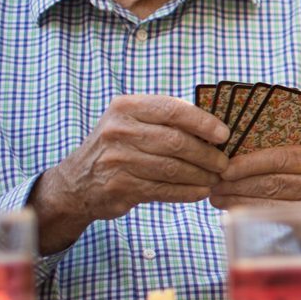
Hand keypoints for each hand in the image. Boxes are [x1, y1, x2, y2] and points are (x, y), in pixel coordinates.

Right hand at [33, 96, 229, 251]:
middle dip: (207, 154)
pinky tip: (200, 192)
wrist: (76, 183)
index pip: (173, 110)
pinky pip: (164, 189)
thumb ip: (166, 119)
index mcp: (127, 107)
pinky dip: (187, 192)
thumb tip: (217, 128)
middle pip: (176, 142)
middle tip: (224, 164)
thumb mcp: (133, 122)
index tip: (224, 135)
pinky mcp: (120, 186)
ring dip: (201, 175)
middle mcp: (119, 131)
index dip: (203, 122)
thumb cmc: (119, 147)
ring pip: (172, 168)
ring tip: (215, 178)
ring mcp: (117, 160)